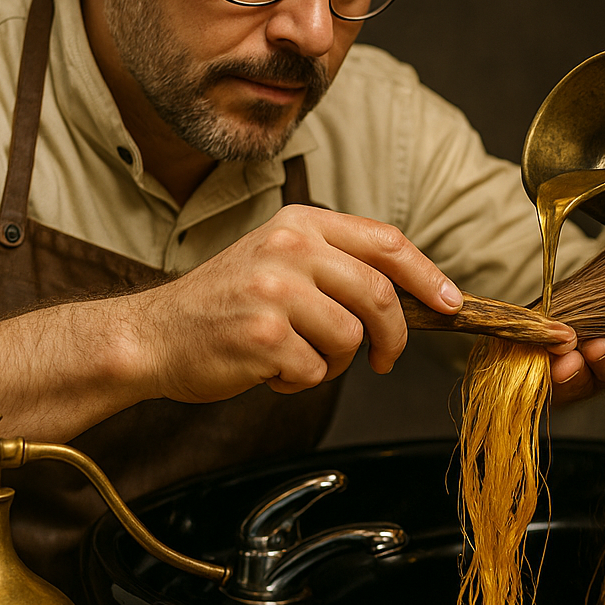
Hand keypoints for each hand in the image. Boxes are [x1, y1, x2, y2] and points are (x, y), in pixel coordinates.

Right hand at [130, 206, 461, 400]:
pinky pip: (316, 371)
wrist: (153, 336)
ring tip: (295, 358)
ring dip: (333, 363)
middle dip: (393, 337)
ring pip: (350, 338)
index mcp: (300, 222)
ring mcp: (275, 289)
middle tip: (384, 360)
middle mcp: (289, 246)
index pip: (385, 242)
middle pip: (379, 295)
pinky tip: (269, 371)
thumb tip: (412, 294)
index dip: (428, 275)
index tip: (451, 303)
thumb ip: (336, 265)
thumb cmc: (224, 305)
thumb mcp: (279, 260)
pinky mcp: (264, 334)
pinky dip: (299, 382)